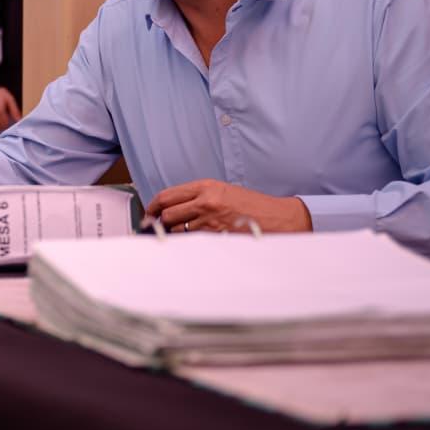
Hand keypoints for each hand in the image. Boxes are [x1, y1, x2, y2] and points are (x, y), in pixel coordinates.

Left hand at [145, 179, 312, 233]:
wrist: (279, 218)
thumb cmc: (253, 205)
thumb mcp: (224, 191)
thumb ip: (199, 197)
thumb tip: (175, 208)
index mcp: (206, 187)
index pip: (167, 195)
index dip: (153, 205)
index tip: (150, 212)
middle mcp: (205, 201)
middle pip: (168, 213)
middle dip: (161, 221)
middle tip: (159, 227)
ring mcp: (210, 220)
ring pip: (178, 229)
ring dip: (175, 234)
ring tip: (181, 235)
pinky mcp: (217, 236)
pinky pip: (193, 241)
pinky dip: (189, 243)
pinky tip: (194, 243)